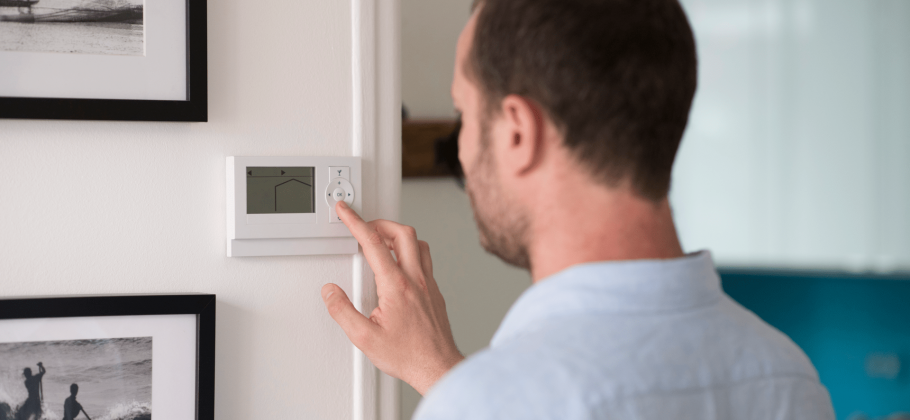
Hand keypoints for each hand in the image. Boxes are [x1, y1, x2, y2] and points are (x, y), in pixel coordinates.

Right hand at [321, 201, 463, 394]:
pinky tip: (400, 264)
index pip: (374, 243)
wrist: (438, 367)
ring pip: (418, 244)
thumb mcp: (364, 338)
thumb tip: (331, 292)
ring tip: (382, 240)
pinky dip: (410, 252)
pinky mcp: (435, 293)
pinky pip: (425, 260)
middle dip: (380, 222)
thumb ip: (343, 311)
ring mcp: (429, 284)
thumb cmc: (408, 356)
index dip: (356, 222)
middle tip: (364, 225)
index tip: (346, 212)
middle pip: (402, 233)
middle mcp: (416, 280)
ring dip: (398, 235)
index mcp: (397, 286)